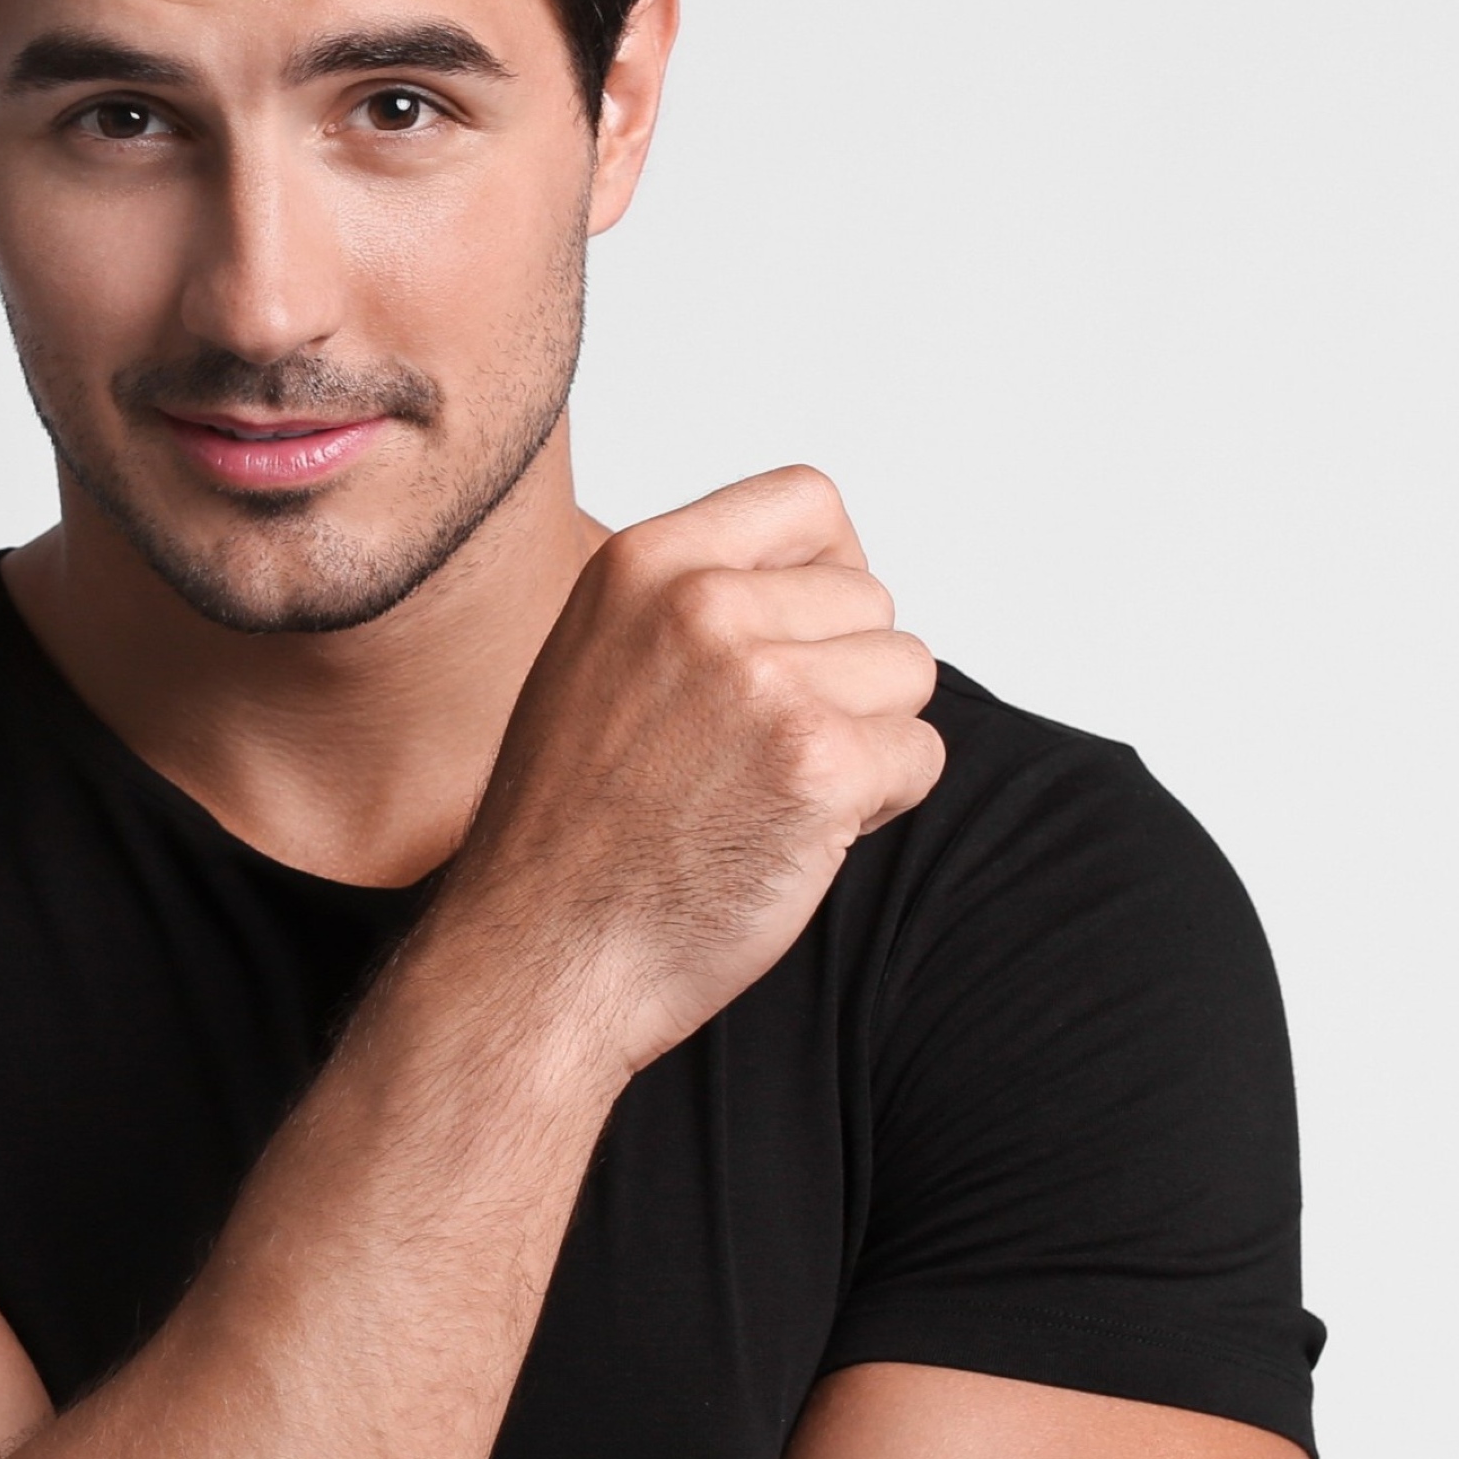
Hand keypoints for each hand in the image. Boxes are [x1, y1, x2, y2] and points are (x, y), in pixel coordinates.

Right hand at [433, 465, 942, 1075]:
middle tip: (763, 755)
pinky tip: (794, 836)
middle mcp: (703, 605)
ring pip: (906, 672)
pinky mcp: (819, 765)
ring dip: (867, 739)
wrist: (538, 957)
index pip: (808, 501)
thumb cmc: (567, 835)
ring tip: (774, 794)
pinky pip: (920, 756)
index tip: (801, 640)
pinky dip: (878, 805)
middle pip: (871, 598)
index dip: (827, 574)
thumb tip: (817, 585)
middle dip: (844, 677)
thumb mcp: (597, 662)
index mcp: (645, 564)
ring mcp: (764, 682)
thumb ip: (693, 606)